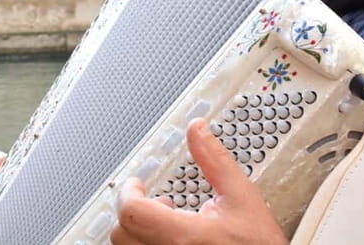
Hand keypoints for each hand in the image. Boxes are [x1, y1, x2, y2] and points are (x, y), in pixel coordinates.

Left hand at [111, 119, 286, 244]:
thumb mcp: (242, 198)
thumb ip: (215, 161)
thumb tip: (197, 130)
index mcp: (185, 237)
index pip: (132, 213)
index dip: (127, 192)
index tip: (136, 183)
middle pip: (121, 234)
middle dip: (132, 211)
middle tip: (156, 202)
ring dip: (138, 230)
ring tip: (166, 221)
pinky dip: (146, 243)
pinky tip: (172, 238)